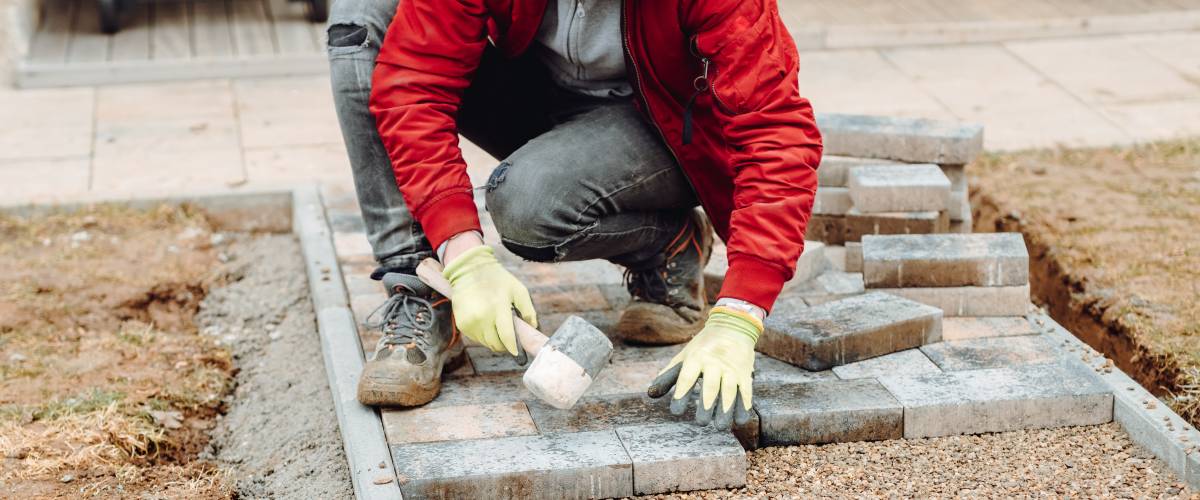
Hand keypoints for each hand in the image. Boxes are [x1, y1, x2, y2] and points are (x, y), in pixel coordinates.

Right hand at [442, 245, 536, 357]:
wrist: (469, 270)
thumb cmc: (497, 280)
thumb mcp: (518, 290)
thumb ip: (528, 310)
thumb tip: (533, 328)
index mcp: (498, 307)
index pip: (506, 337)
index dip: (513, 347)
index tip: (517, 352)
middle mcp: (482, 317)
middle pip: (496, 344)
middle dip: (505, 345)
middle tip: (509, 337)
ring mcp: (470, 322)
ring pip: (486, 343)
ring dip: (494, 340)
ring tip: (497, 326)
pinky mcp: (462, 324)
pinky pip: (476, 339)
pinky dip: (483, 336)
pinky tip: (486, 323)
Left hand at [647, 306, 760, 429]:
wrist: (733, 326)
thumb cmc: (702, 346)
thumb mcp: (685, 355)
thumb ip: (669, 375)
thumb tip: (651, 394)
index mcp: (696, 357)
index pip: (687, 377)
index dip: (681, 394)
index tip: (676, 412)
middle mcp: (714, 362)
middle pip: (710, 385)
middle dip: (706, 404)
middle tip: (700, 423)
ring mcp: (731, 368)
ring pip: (729, 390)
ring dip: (725, 409)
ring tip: (720, 426)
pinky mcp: (745, 373)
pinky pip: (745, 391)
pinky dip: (743, 406)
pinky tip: (739, 421)